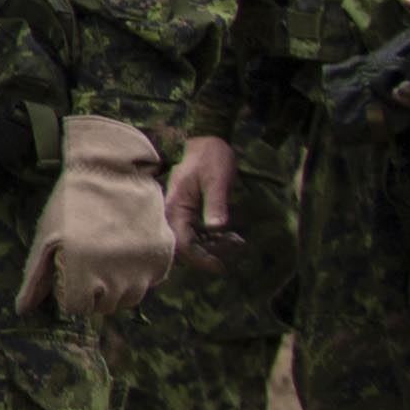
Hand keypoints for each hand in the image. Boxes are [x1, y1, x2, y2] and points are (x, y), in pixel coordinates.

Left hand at [18, 111, 175, 320]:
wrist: (112, 171)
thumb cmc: (71, 204)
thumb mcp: (46, 239)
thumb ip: (36, 279)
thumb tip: (23, 310)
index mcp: (84, 272)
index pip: (80, 308)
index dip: (73, 297)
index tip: (71, 280)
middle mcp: (118, 275)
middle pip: (107, 306)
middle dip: (95, 294)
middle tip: (89, 270)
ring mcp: (144, 266)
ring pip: (132, 297)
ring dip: (119, 288)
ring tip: (107, 263)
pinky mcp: (163, 255)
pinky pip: (152, 280)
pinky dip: (140, 274)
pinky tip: (127, 253)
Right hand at [168, 133, 238, 265]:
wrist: (207, 142)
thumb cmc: (211, 159)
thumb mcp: (218, 181)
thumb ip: (216, 204)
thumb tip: (217, 228)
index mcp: (175, 207)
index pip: (181, 243)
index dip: (199, 259)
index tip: (220, 266)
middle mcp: (173, 213)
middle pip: (183, 246)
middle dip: (208, 254)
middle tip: (234, 248)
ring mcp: (179, 212)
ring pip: (190, 241)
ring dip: (212, 246)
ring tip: (237, 241)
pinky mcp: (187, 212)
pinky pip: (195, 233)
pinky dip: (212, 238)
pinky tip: (231, 236)